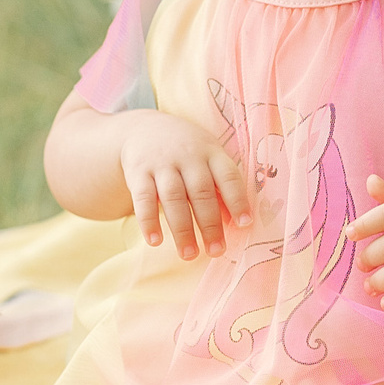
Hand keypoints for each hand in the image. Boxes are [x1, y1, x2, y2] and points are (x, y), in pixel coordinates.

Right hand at [117, 111, 251, 260]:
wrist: (143, 130)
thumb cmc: (187, 154)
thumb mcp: (207, 159)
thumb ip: (221, 189)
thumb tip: (237, 224)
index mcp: (211, 153)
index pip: (228, 176)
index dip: (238, 200)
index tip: (245, 225)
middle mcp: (188, 156)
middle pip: (201, 191)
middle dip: (210, 223)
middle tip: (217, 251)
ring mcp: (161, 163)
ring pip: (173, 197)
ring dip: (182, 228)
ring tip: (189, 254)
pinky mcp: (138, 172)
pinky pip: (143, 198)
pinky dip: (149, 221)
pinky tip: (155, 241)